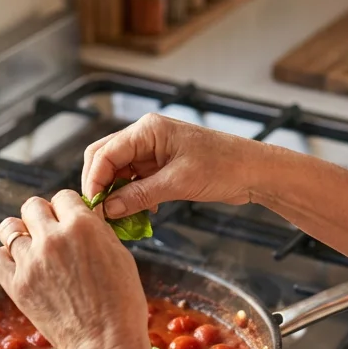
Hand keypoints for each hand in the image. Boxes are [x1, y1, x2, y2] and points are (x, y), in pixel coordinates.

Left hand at [0, 191, 150, 348]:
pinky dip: (3, 257)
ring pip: (9, 227)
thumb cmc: (122, 302)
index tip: (70, 221)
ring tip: (32, 248)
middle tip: (51, 234)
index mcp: (83, 226)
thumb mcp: (120, 255)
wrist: (105, 344)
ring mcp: (31, 262)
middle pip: (32, 206)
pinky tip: (18, 265)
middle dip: (42, 216)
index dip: (67, 208)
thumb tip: (82, 217)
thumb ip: (96, 231)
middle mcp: (52, 238)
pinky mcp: (17, 286)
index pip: (63, 197)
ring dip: (20, 233)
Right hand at [82, 113, 269, 217]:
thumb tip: (108, 210)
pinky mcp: (162, 166)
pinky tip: (142, 211)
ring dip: (117, 194)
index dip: (94, 180)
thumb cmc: (223, 167)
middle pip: (106, 159)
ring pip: (120, 172)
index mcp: (148, 129)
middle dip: (101, 186)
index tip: (94, 207)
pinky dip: (133, 196)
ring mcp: (154, 150)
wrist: (254, 171)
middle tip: (102, 214)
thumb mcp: (178, 183)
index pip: (105, 153)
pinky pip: (136, 180)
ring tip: (121, 218)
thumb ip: (139, 196)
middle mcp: (146, 136)